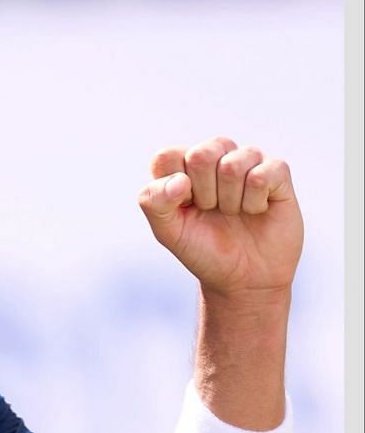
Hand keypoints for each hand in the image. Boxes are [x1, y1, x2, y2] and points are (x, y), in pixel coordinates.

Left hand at [138, 137, 303, 297]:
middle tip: (212, 210)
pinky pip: (262, 176)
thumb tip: (179, 180)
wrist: (244, 277)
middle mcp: (215, 156)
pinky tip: (256, 210)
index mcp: (182, 166)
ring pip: (232, 164)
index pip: (167, 157)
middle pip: (201, 155)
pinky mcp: (277, 171)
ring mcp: (247, 161)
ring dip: (231, 200)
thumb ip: (155, 203)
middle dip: (204, 194)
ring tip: (233, 212)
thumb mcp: (168, 232)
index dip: (174, 189)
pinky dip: (254, 203)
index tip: (185, 208)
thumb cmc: (203, 249)